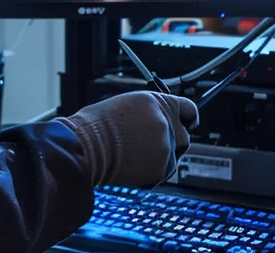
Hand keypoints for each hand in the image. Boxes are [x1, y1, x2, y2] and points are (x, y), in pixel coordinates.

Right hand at [57, 91, 198, 186]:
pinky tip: (132, 165)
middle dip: (172, 142)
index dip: (188, 118)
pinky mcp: (163, 166)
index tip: (189, 124)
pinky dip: (152, 172)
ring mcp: (166, 144)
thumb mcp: (127, 107)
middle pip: (184, 136)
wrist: (86, 147)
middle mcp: (166, 121)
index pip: (188, 108)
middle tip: (150, 146)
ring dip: (160, 158)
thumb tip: (161, 125)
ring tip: (132, 155)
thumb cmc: (97, 127)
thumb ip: (152, 114)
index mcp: (158, 101)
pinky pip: (164, 171)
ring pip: (173, 156)